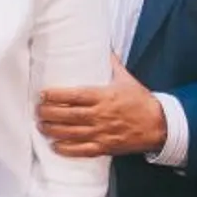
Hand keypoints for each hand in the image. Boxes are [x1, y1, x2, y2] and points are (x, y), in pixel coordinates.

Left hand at [38, 54, 166, 157]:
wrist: (159, 124)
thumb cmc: (140, 100)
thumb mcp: (126, 79)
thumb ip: (111, 64)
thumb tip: (102, 46)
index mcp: (104, 96)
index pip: (75, 96)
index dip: (56, 96)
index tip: (42, 94)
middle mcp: (101, 115)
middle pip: (68, 115)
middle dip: (49, 113)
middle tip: (37, 110)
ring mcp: (102, 133)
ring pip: (71, 133)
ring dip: (53, 130)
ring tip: (41, 126)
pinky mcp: (105, 147)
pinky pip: (82, 150)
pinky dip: (67, 149)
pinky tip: (55, 146)